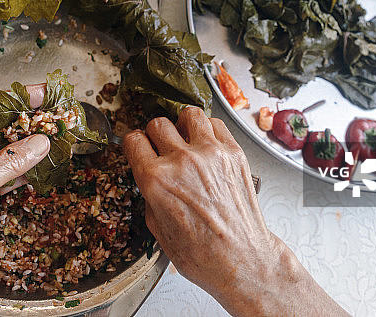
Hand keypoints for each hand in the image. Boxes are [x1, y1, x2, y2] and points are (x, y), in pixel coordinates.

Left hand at [0, 86, 49, 315]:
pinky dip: (25, 168)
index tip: (42, 94)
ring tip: (55, 135)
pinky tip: (43, 164)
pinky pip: (6, 171)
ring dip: (27, 145)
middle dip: (25, 121)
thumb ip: (7, 162)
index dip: (15, 99)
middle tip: (53, 114)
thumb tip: (39, 142)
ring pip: (3, 149)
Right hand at [123, 107, 346, 316]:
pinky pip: (215, 124)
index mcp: (156, 181)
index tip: (139, 148)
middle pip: (158, 124)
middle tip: (162, 148)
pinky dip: (208, 130)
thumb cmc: (203, 254)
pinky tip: (206, 145)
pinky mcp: (233, 153)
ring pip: (188, 115)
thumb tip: (149, 177)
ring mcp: (210, 154)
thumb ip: (149, 195)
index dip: (135, 145)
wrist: (242, 260)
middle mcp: (182, 162)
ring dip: (182, 126)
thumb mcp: (157, 229)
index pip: (134, 141)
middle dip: (156, 136)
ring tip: (185, 140)